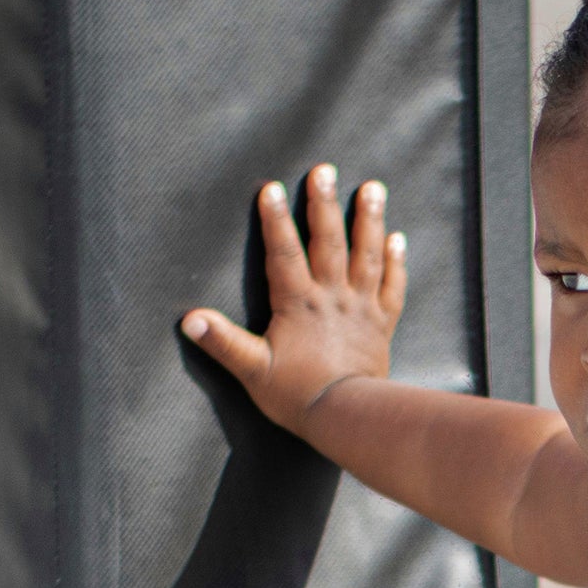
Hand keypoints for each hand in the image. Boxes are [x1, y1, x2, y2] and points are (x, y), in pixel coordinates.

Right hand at [181, 163, 404, 431]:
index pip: (283, 252)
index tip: (271, 188)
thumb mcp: (252, 369)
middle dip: (325, 203)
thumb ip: (223, 342)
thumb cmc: (296, 396)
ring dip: (369, 220)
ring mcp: (361, 308)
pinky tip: (397, 237)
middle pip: (329, 242)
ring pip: (366, 255)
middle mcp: (332, 297)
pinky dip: (395, 261)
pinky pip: (392, 286)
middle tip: (325, 169)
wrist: (347, 418)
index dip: (275, 220)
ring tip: (373, 187)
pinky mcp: (382, 325)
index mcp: (298, 303)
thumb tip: (190, 319)